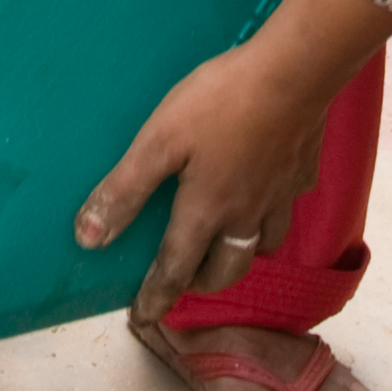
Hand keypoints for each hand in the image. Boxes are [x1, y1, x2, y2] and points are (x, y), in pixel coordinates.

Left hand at [75, 0, 349, 326]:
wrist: (294, 72)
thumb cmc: (220, 103)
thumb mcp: (158, 141)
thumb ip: (125, 190)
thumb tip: (89, 239)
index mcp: (206, 211)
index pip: (176, 270)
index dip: (156, 297)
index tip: (143, 318)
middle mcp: (246, 215)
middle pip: (226, 270)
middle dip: (201, 284)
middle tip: (184, 282)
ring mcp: (280, 195)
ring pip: (264, 246)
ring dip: (241, 255)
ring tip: (226, 245)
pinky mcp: (302, 171)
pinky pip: (287, 208)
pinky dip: (274, 215)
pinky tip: (268, 193)